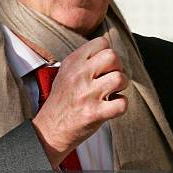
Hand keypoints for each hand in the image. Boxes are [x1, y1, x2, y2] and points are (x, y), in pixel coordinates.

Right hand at [32, 37, 127, 167]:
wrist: (49, 129)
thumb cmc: (62, 102)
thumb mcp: (66, 73)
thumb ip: (84, 61)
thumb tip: (109, 53)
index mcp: (72, 63)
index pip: (101, 42)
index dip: (107, 54)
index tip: (104, 67)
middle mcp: (79, 76)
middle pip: (113, 56)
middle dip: (118, 68)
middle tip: (111, 79)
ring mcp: (87, 95)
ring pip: (120, 78)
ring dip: (122, 87)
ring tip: (112, 93)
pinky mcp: (95, 113)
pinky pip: (122, 103)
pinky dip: (121, 105)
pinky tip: (111, 106)